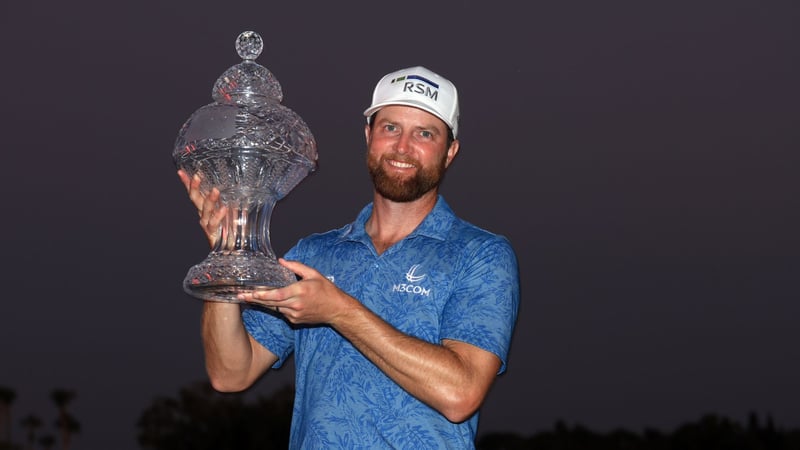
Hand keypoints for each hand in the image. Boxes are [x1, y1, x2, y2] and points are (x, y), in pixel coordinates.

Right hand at [177, 170, 226, 247]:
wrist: (233, 247)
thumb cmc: (232, 227)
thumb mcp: (232, 210)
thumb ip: (232, 199)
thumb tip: (240, 184)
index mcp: (206, 207)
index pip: (195, 193)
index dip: (187, 183)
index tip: (181, 172)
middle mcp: (204, 215)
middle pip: (195, 199)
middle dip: (194, 187)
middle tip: (197, 176)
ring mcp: (207, 224)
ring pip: (205, 210)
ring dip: (210, 199)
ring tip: (215, 190)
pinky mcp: (213, 233)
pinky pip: (214, 223)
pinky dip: (218, 216)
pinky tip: (224, 209)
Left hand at [237, 259, 353, 325]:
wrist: (337, 310)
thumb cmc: (327, 291)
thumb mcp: (313, 274)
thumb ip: (296, 267)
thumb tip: (281, 261)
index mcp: (299, 292)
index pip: (276, 294)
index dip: (262, 295)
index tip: (250, 293)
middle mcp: (295, 305)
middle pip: (271, 303)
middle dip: (254, 299)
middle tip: (240, 296)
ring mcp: (294, 314)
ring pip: (274, 308)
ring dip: (263, 303)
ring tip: (249, 297)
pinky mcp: (295, 320)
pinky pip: (281, 312)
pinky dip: (275, 307)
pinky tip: (269, 302)